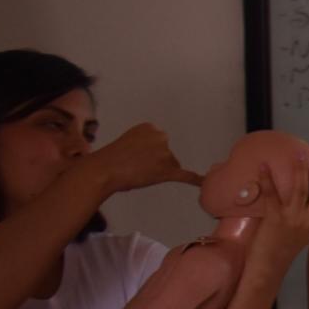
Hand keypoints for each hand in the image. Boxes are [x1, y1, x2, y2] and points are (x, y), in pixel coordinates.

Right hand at [86, 124, 200, 194]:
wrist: (103, 170)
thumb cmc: (110, 158)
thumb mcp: (128, 141)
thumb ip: (144, 144)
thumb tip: (154, 159)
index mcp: (150, 127)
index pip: (158, 144)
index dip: (146, 154)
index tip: (133, 157)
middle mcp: (161, 137)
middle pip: (166, 154)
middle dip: (154, 163)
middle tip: (134, 167)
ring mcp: (165, 153)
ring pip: (170, 166)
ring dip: (157, 172)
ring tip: (137, 174)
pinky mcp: (167, 170)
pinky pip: (185, 175)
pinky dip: (196, 179)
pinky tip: (205, 181)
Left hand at [248, 151, 308, 269]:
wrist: (268, 268)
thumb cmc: (284, 251)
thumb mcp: (305, 234)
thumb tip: (304, 195)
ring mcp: (295, 219)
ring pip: (302, 188)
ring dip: (301, 168)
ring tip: (299, 154)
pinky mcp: (276, 218)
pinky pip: (272, 193)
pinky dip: (267, 178)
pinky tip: (263, 166)